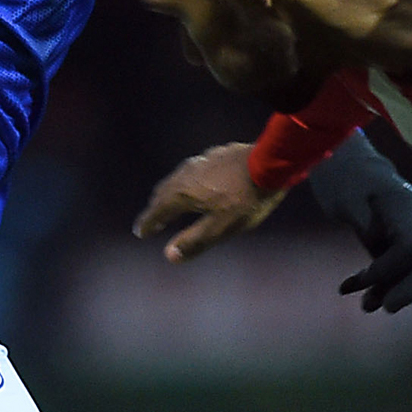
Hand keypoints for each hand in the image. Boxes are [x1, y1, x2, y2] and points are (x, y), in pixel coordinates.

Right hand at [133, 142, 284, 262]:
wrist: (271, 163)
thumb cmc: (246, 200)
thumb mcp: (221, 228)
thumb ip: (195, 241)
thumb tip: (170, 256)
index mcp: (182, 193)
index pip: (157, 211)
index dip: (148, 224)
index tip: (140, 233)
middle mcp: (185, 175)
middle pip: (163, 192)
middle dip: (156, 208)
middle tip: (152, 222)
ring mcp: (200, 162)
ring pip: (178, 179)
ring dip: (170, 193)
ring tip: (172, 202)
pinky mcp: (215, 156)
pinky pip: (193, 171)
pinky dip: (187, 183)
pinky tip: (198, 185)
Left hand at [305, 133, 411, 311]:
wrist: (340, 153)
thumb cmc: (338, 173)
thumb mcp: (344, 199)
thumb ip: (365, 223)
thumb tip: (379, 247)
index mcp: (404, 203)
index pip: (411, 246)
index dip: (390, 269)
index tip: (361, 278)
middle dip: (408, 288)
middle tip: (384, 309)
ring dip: (393, 288)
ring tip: (365, 306)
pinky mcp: (399, 232)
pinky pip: (401, 262)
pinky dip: (384, 278)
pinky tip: (358, 290)